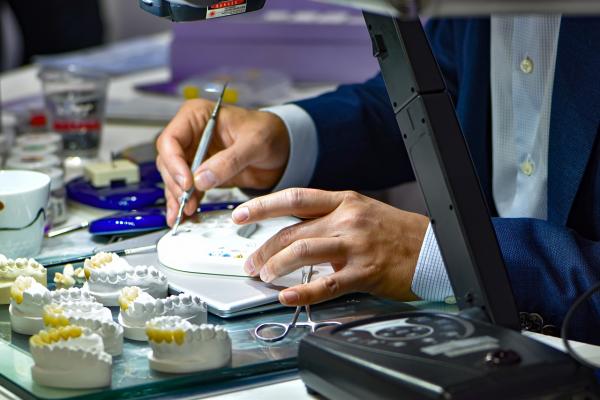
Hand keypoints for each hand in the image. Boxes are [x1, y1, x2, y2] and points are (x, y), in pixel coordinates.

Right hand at [156, 99, 289, 225]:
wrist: (282, 148)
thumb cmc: (269, 133)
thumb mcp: (254, 143)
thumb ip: (229, 160)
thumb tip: (201, 180)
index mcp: (197, 117)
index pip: (171, 139)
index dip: (174, 163)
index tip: (187, 183)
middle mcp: (191, 135)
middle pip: (168, 161)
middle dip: (175, 184)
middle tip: (186, 203)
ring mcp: (194, 155)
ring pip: (174, 178)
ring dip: (177, 197)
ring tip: (183, 215)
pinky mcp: (201, 173)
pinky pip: (187, 189)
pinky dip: (186, 202)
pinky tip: (186, 216)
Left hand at [232, 188, 429, 305]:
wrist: (434, 248)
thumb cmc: (396, 233)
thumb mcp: (362, 212)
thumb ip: (329, 218)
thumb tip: (295, 232)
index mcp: (344, 200)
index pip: (293, 199)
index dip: (262, 206)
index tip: (240, 215)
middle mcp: (347, 219)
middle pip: (292, 230)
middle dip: (263, 248)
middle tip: (249, 262)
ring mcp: (356, 245)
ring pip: (303, 251)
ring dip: (277, 265)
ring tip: (264, 276)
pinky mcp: (365, 272)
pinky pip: (327, 284)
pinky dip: (304, 292)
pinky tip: (288, 296)